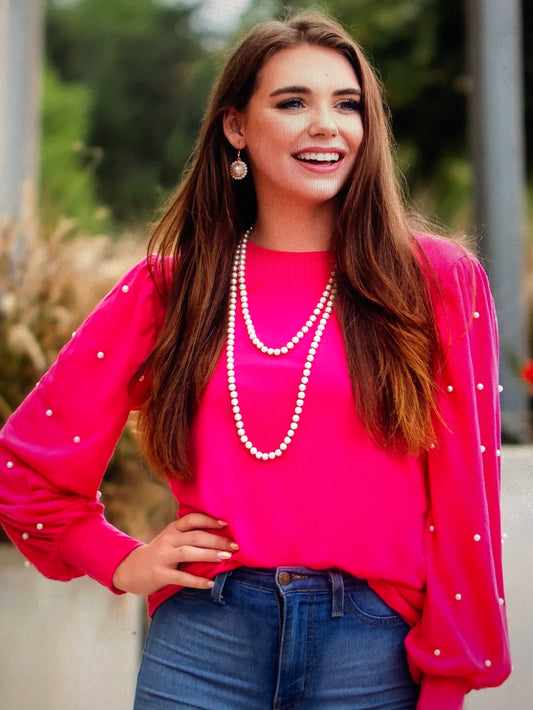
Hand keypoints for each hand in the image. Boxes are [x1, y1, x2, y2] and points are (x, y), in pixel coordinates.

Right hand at [112, 513, 238, 594]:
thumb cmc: (159, 554)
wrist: (130, 570)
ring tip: (226, 557)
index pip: (192, 519)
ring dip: (209, 554)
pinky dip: (197, 581)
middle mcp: (168, 540)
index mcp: (172, 529)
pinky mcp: (159, 574)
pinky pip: (181, 577)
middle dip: (216, 540)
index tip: (227, 524)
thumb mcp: (171, 539)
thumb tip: (222, 535)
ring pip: (188, 553)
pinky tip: (210, 583)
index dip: (209, 520)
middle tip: (235, 545)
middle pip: (195, 536)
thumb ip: (190, 535)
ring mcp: (163, 557)